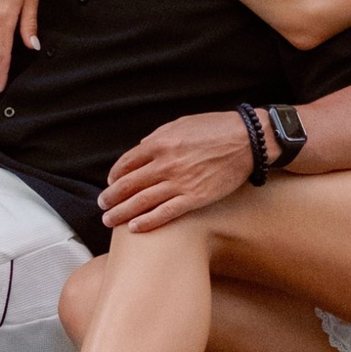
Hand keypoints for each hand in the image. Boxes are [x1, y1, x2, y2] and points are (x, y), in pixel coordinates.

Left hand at [98, 109, 254, 234]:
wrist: (248, 141)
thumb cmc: (216, 128)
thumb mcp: (182, 124)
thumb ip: (159, 136)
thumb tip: (141, 148)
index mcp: (160, 143)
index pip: (127, 162)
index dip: (115, 175)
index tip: (111, 183)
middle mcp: (166, 164)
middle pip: (129, 184)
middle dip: (112, 197)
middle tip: (102, 205)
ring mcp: (180, 183)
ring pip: (142, 201)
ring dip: (122, 212)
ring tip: (109, 220)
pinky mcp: (195, 198)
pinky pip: (166, 213)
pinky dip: (148, 221)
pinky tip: (134, 228)